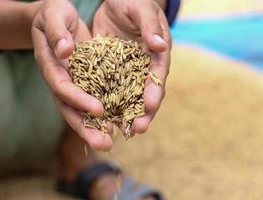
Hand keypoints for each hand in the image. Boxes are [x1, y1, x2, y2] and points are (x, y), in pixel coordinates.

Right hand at [32, 0, 112, 150]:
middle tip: (104, 144)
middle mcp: (60, 79)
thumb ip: (57, 32)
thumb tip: (65, 51)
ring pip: (81, 110)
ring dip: (95, 128)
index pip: (62, 87)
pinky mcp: (85, 81)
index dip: (78, 99)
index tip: (98, 109)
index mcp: (50, 65)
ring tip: (111, 142)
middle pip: (70, 108)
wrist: (58, 16)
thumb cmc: (54, 12)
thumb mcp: (54, 15)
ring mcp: (73, 83)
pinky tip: (117, 124)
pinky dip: (104, 113)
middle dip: (86, 128)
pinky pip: (94, 99)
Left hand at [93, 0, 171, 134]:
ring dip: (126, 114)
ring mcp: (127, 71)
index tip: (150, 104)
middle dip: (143, 112)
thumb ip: (150, 26)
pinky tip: (102, 117)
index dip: (155, 90)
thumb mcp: (141, 9)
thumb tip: (161, 46)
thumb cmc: (133, 1)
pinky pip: (109, 89)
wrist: (115, 1)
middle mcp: (144, 66)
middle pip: (145, 92)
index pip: (158, 74)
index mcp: (156, 53)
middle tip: (138, 129)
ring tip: (123, 132)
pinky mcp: (110, 71)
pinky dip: (107, 104)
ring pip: (128, 96)